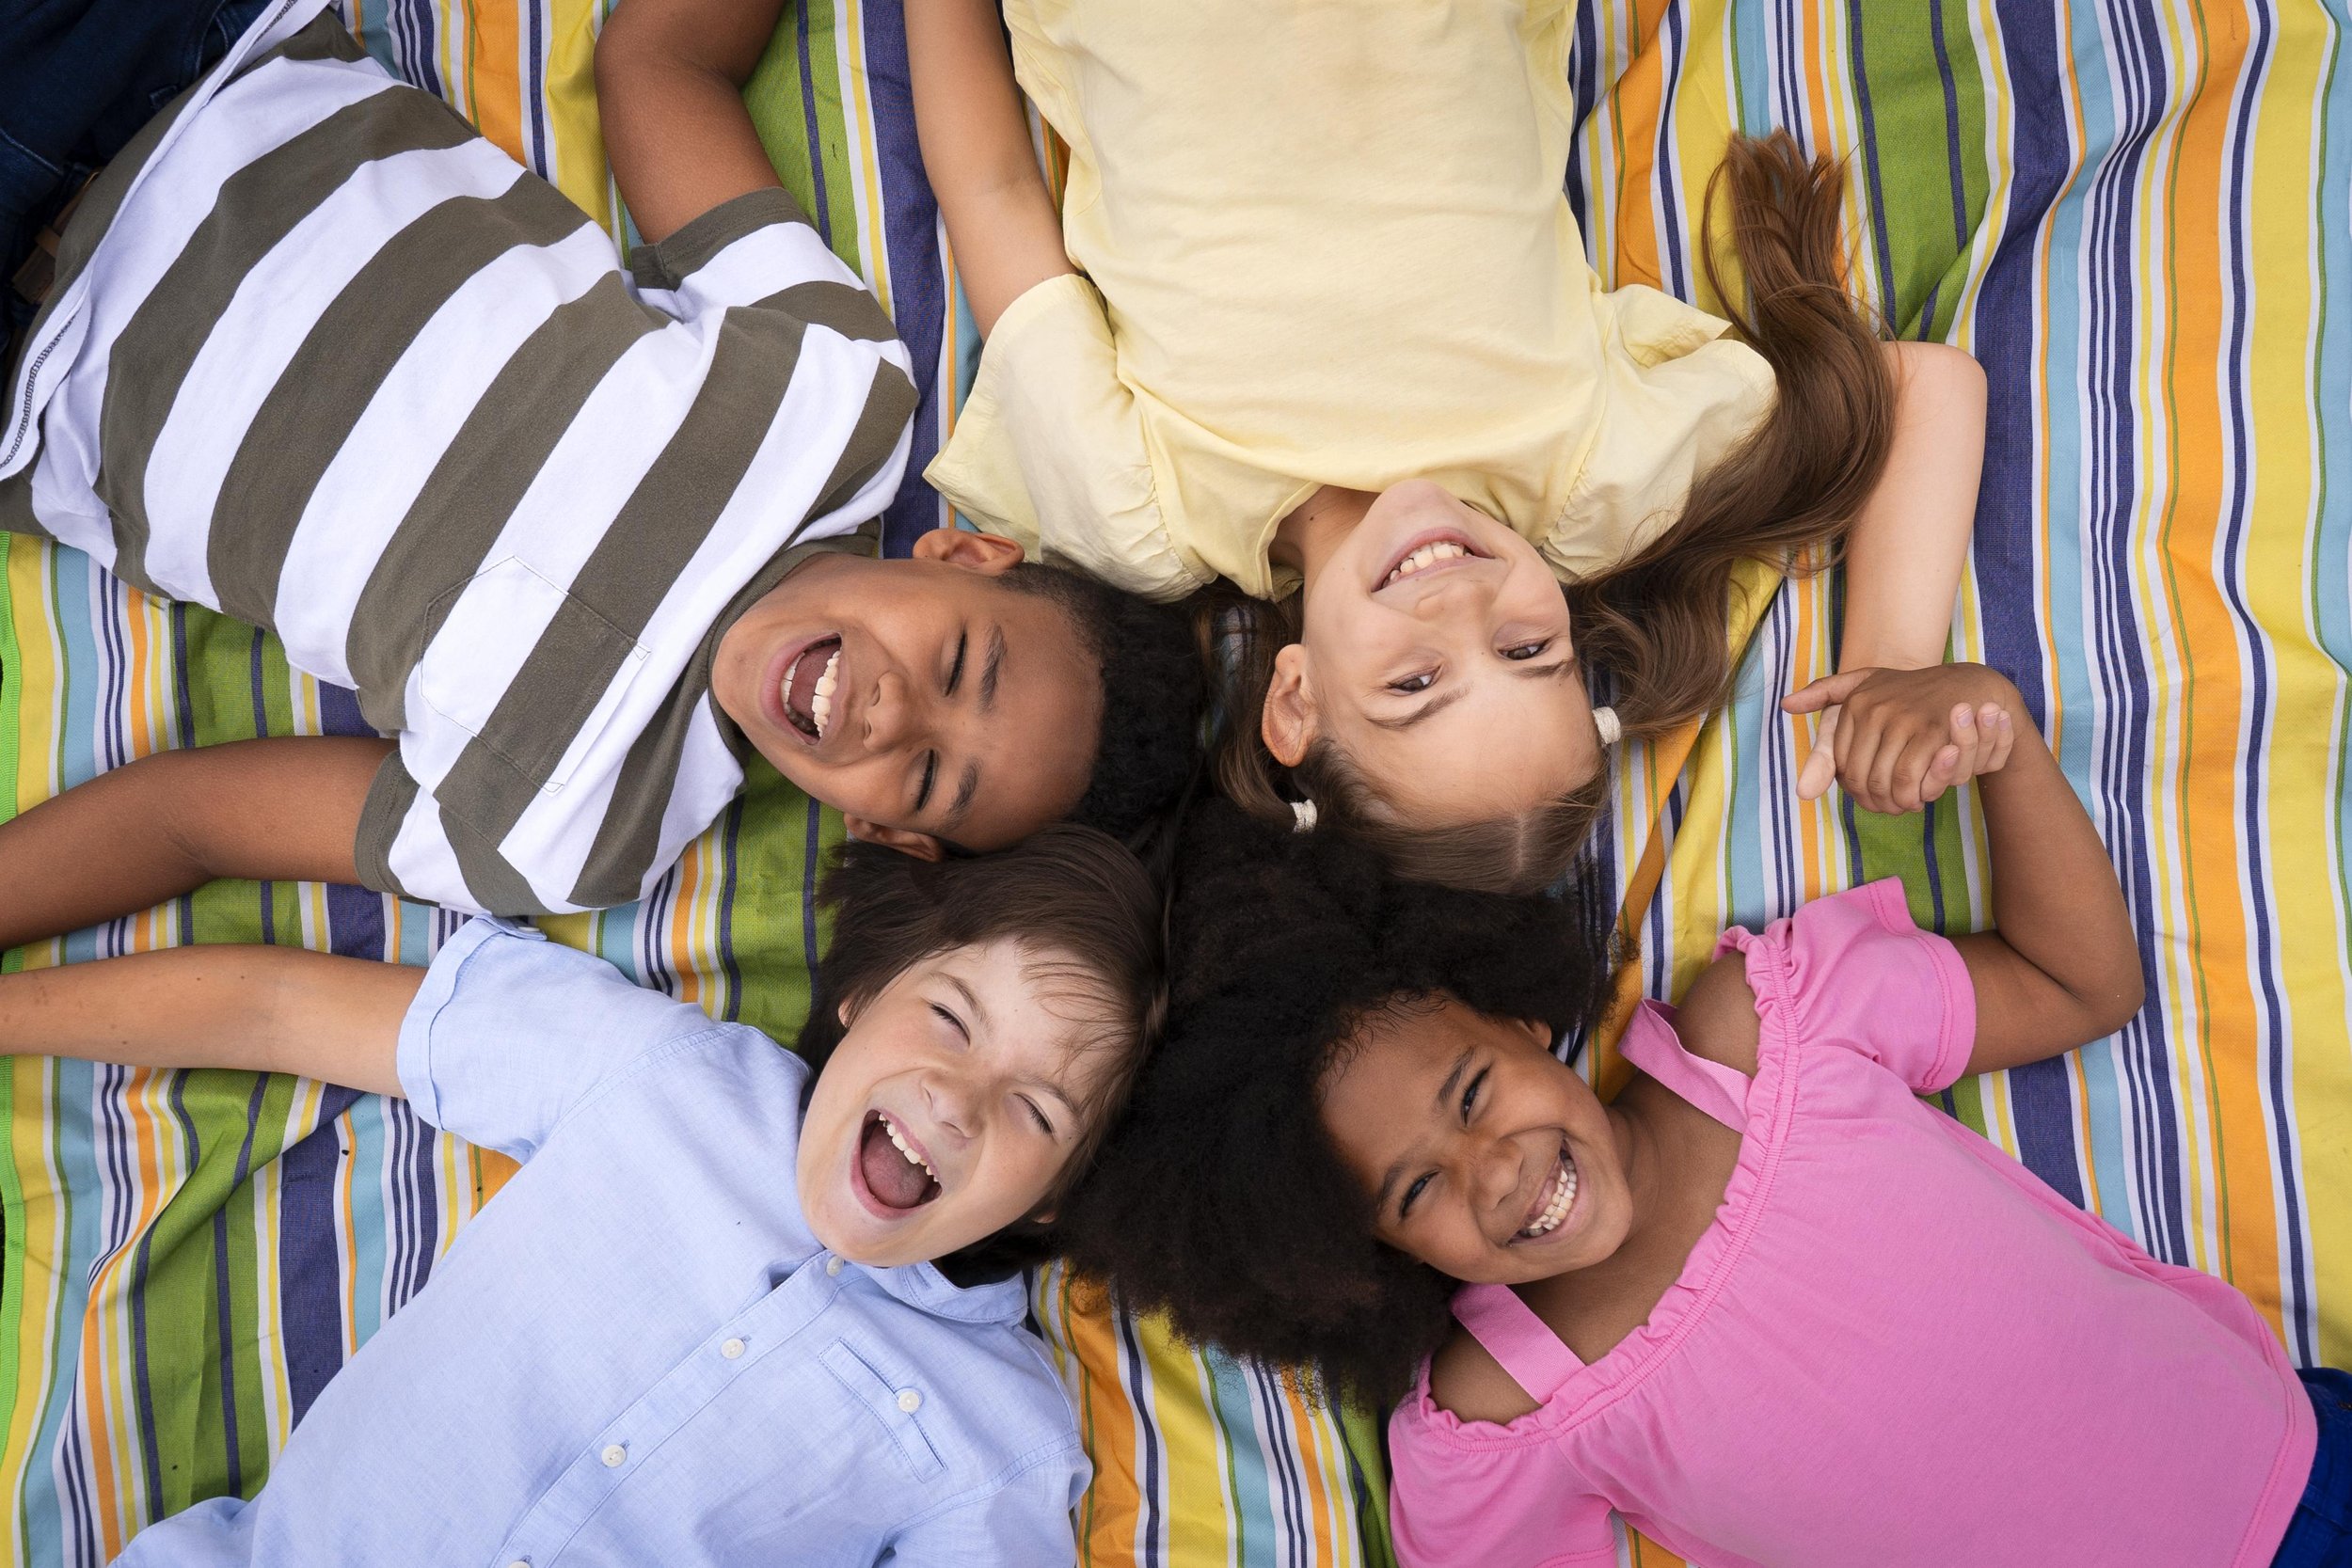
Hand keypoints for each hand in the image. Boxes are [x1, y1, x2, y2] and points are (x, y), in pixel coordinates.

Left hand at [1783, 664, 2019, 813]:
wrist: (1968, 685)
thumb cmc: (1910, 692)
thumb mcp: (1866, 686)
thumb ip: (1825, 698)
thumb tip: (1786, 706)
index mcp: (1855, 701)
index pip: (1838, 764)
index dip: (1852, 787)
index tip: (1868, 794)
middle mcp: (1874, 708)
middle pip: (1858, 777)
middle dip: (1872, 800)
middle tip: (1887, 807)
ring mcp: (1903, 719)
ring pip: (1882, 781)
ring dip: (1892, 802)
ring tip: (1902, 804)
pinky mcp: (1931, 733)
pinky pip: (1909, 780)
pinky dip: (1911, 797)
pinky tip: (1919, 797)